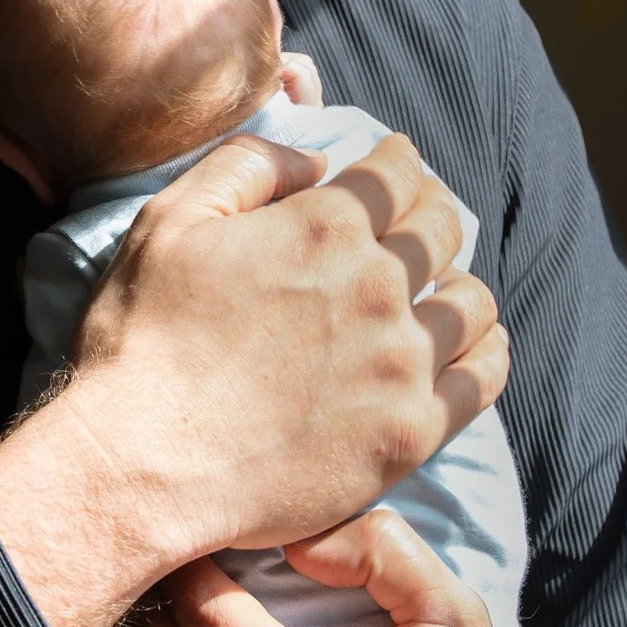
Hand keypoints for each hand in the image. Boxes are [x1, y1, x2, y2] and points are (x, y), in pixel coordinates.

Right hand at [0, 131, 507, 626]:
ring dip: (457, 283)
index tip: (395, 171)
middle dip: (432, 214)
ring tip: (439, 290)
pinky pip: (483, 377)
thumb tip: (316, 160)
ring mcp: (401, 362)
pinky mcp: (410, 432)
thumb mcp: (169, 221)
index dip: (398, 163)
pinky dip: (485, 350)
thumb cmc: (142, 343)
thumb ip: (247, 166)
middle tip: (417, 224)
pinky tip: (466, 347)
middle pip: (442, 230)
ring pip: (472, 301)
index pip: (397, 173)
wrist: (140, 466)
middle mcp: (377, 285)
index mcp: (324, 225)